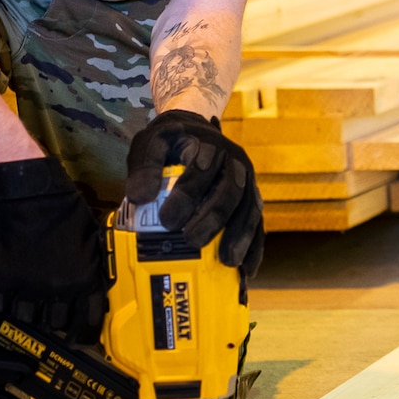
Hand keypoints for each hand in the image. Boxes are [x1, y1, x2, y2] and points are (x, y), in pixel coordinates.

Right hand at [0, 156, 108, 343]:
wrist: (32, 199)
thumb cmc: (68, 215)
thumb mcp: (92, 243)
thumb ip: (92, 269)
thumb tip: (93, 287)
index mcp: (84, 282)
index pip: (87, 320)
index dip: (83, 332)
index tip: (79, 337)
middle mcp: (58, 292)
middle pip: (55, 321)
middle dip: (54, 316)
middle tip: (50, 308)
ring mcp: (28, 289)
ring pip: (27, 316)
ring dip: (27, 309)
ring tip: (27, 297)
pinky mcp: (2, 282)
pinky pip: (0, 304)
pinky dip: (2, 300)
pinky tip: (6, 290)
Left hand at [124, 110, 264, 278]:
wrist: (196, 129)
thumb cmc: (170, 141)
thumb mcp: (151, 143)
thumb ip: (144, 167)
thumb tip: (140, 198)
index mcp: (209, 145)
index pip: (201, 169)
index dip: (187, 194)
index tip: (167, 221)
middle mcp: (234, 162)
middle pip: (231, 190)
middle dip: (214, 217)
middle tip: (192, 241)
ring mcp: (247, 181)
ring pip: (250, 208)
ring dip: (241, 236)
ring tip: (228, 261)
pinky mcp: (252, 199)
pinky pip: (258, 224)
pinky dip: (255, 247)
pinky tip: (247, 270)